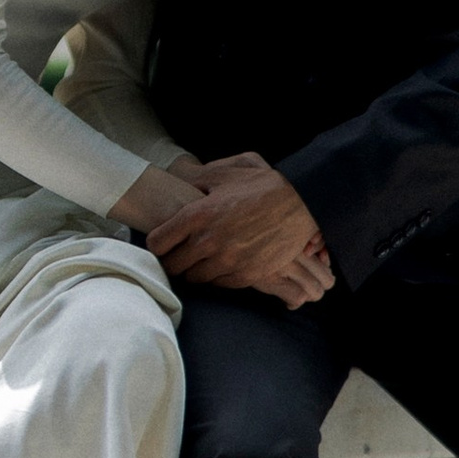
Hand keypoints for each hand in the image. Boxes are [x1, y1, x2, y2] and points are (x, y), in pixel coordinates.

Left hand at [150, 153, 333, 309]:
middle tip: (181, 254)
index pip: (157, 242)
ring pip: (195, 278)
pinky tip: (225, 263)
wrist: (301, 204)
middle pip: (172, 266)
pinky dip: (218, 276)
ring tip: (205, 258)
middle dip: (174, 260)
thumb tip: (180, 183)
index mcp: (198, 214)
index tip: (164, 243)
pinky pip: (219, 284)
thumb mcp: (226, 173)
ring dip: (196, 270)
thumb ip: (197, 179)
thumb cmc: (262, 185)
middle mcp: (208, 241)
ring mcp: (227, 261)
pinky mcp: (245, 275)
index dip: (158, 243)